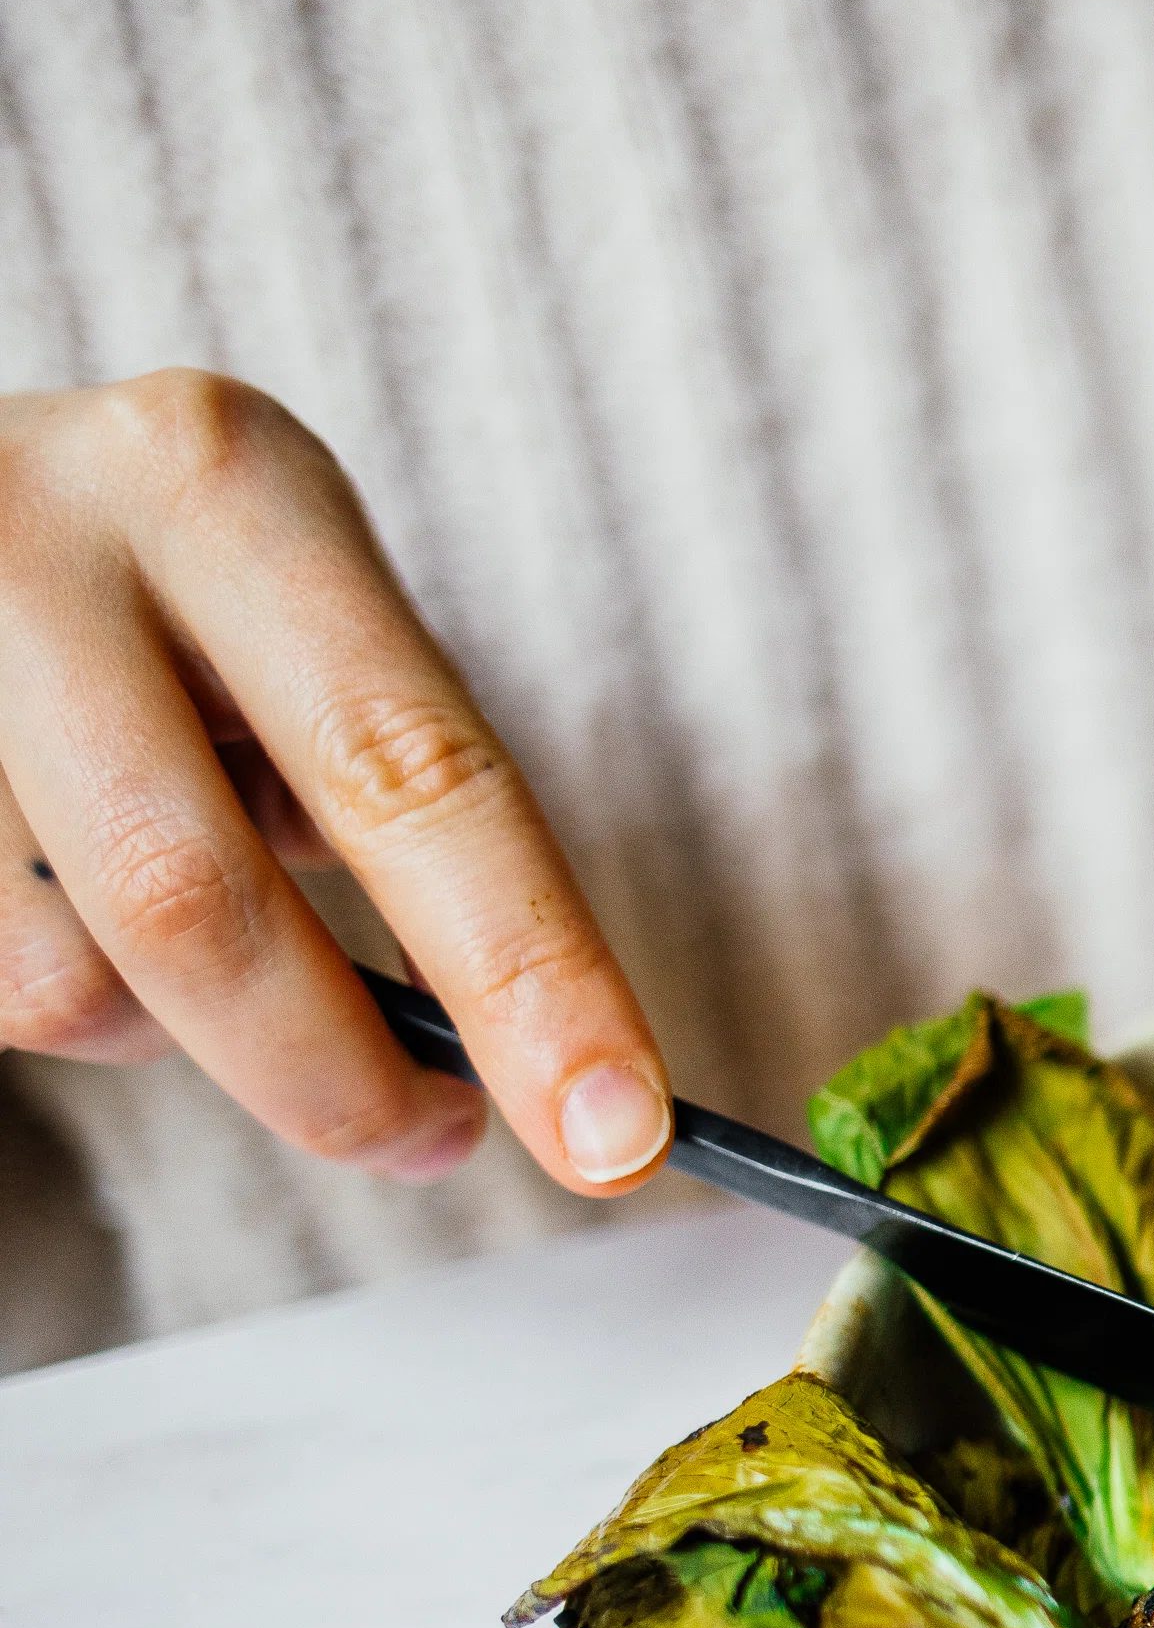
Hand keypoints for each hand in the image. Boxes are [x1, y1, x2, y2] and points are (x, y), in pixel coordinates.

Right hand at [0, 371, 667, 1188]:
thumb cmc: (162, 596)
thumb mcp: (289, 619)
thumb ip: (380, 793)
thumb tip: (495, 1054)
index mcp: (227, 486)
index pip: (414, 772)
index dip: (530, 976)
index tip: (621, 1133)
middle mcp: (46, 541)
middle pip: (203, 904)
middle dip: (342, 1078)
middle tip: (437, 1141)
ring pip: (67, 979)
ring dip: (171, 1032)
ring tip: (195, 943)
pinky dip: (70, 995)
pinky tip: (68, 900)